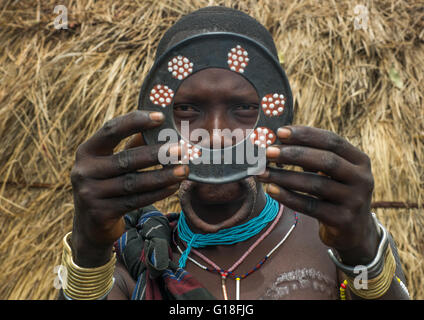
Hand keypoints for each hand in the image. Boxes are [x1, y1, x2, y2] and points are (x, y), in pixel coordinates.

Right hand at [70, 110, 187, 266]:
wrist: (90, 225)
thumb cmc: (108, 183)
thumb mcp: (112, 163)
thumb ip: (132, 145)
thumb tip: (161, 126)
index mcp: (86, 151)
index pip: (111, 130)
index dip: (135, 121)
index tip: (160, 117)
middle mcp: (83, 171)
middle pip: (126, 159)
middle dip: (157, 154)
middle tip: (182, 149)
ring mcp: (90, 194)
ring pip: (133, 183)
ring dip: (163, 176)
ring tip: (184, 170)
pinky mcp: (101, 213)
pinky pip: (135, 201)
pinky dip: (157, 193)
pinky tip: (173, 187)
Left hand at [258, 125, 378, 264]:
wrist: (354, 231)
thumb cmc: (334, 193)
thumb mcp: (330, 173)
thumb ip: (310, 157)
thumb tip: (275, 143)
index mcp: (360, 160)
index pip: (332, 141)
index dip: (306, 134)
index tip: (280, 132)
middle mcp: (362, 179)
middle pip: (326, 160)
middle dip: (293, 154)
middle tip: (268, 152)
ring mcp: (355, 200)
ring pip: (316, 184)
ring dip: (285, 177)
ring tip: (263, 172)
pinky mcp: (343, 220)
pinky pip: (311, 206)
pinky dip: (289, 197)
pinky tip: (271, 190)